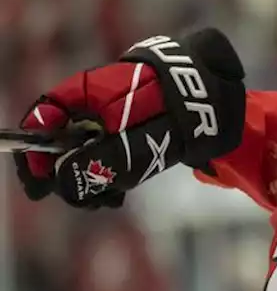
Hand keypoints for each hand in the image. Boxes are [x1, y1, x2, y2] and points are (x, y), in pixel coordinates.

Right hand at [14, 29, 245, 207]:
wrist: (226, 100)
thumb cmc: (182, 114)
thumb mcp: (139, 144)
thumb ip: (101, 162)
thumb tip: (64, 182)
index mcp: (91, 90)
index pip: (44, 115)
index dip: (35, 149)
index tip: (40, 184)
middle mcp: (98, 100)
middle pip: (62, 138)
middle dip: (67, 173)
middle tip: (86, 200)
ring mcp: (114, 114)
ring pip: (85, 149)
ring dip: (90, 178)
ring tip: (109, 199)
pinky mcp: (131, 128)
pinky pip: (108, 152)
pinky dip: (109, 173)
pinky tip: (118, 194)